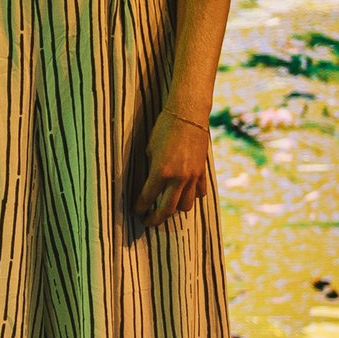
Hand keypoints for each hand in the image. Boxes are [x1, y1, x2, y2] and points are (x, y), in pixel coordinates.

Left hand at [136, 110, 210, 231]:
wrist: (188, 115)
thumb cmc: (164, 128)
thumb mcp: (149, 149)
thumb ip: (150, 169)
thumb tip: (147, 184)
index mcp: (160, 172)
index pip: (147, 198)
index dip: (139, 207)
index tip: (135, 212)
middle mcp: (178, 178)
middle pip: (167, 210)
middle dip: (155, 219)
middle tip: (147, 222)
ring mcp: (193, 177)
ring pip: (186, 206)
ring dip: (175, 209)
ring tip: (166, 207)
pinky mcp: (202, 172)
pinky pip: (199, 193)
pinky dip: (192, 196)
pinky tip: (184, 194)